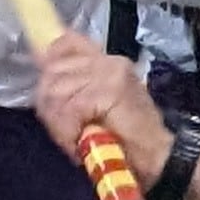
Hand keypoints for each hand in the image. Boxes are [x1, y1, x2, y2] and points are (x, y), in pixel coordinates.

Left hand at [34, 28, 168, 184]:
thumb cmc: (126, 139)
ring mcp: (110, 73)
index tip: (46, 84)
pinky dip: (68, 130)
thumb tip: (42, 72)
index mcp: (105, 61)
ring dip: (59, 123)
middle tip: (65, 130)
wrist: (158, 156)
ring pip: (57, 91)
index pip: (66, 43)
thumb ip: (74, 88)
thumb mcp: (95, 108)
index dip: (50, 59)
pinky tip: (79, 141)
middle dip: (50, 106)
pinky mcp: (110, 90)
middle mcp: (108, 61)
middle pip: (53, 71)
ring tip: (74, 139)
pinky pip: (70, 107)